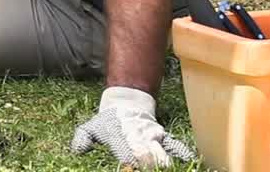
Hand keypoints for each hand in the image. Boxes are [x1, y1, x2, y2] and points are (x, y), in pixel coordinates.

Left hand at [71, 87, 194, 168]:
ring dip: (164, 162)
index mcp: (118, 135)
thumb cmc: (106, 122)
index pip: (122, 148)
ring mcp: (152, 136)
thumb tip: (77, 150)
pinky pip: (175, 146)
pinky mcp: (163, 137)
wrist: (126, 103)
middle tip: (148, 166)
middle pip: (144, 152)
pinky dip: (183, 154)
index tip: (129, 163)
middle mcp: (136, 136)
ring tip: (168, 168)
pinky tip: (191, 162)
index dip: (126, 156)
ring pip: (161, 151)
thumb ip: (83, 138)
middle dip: (148, 162)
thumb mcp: (91, 127)